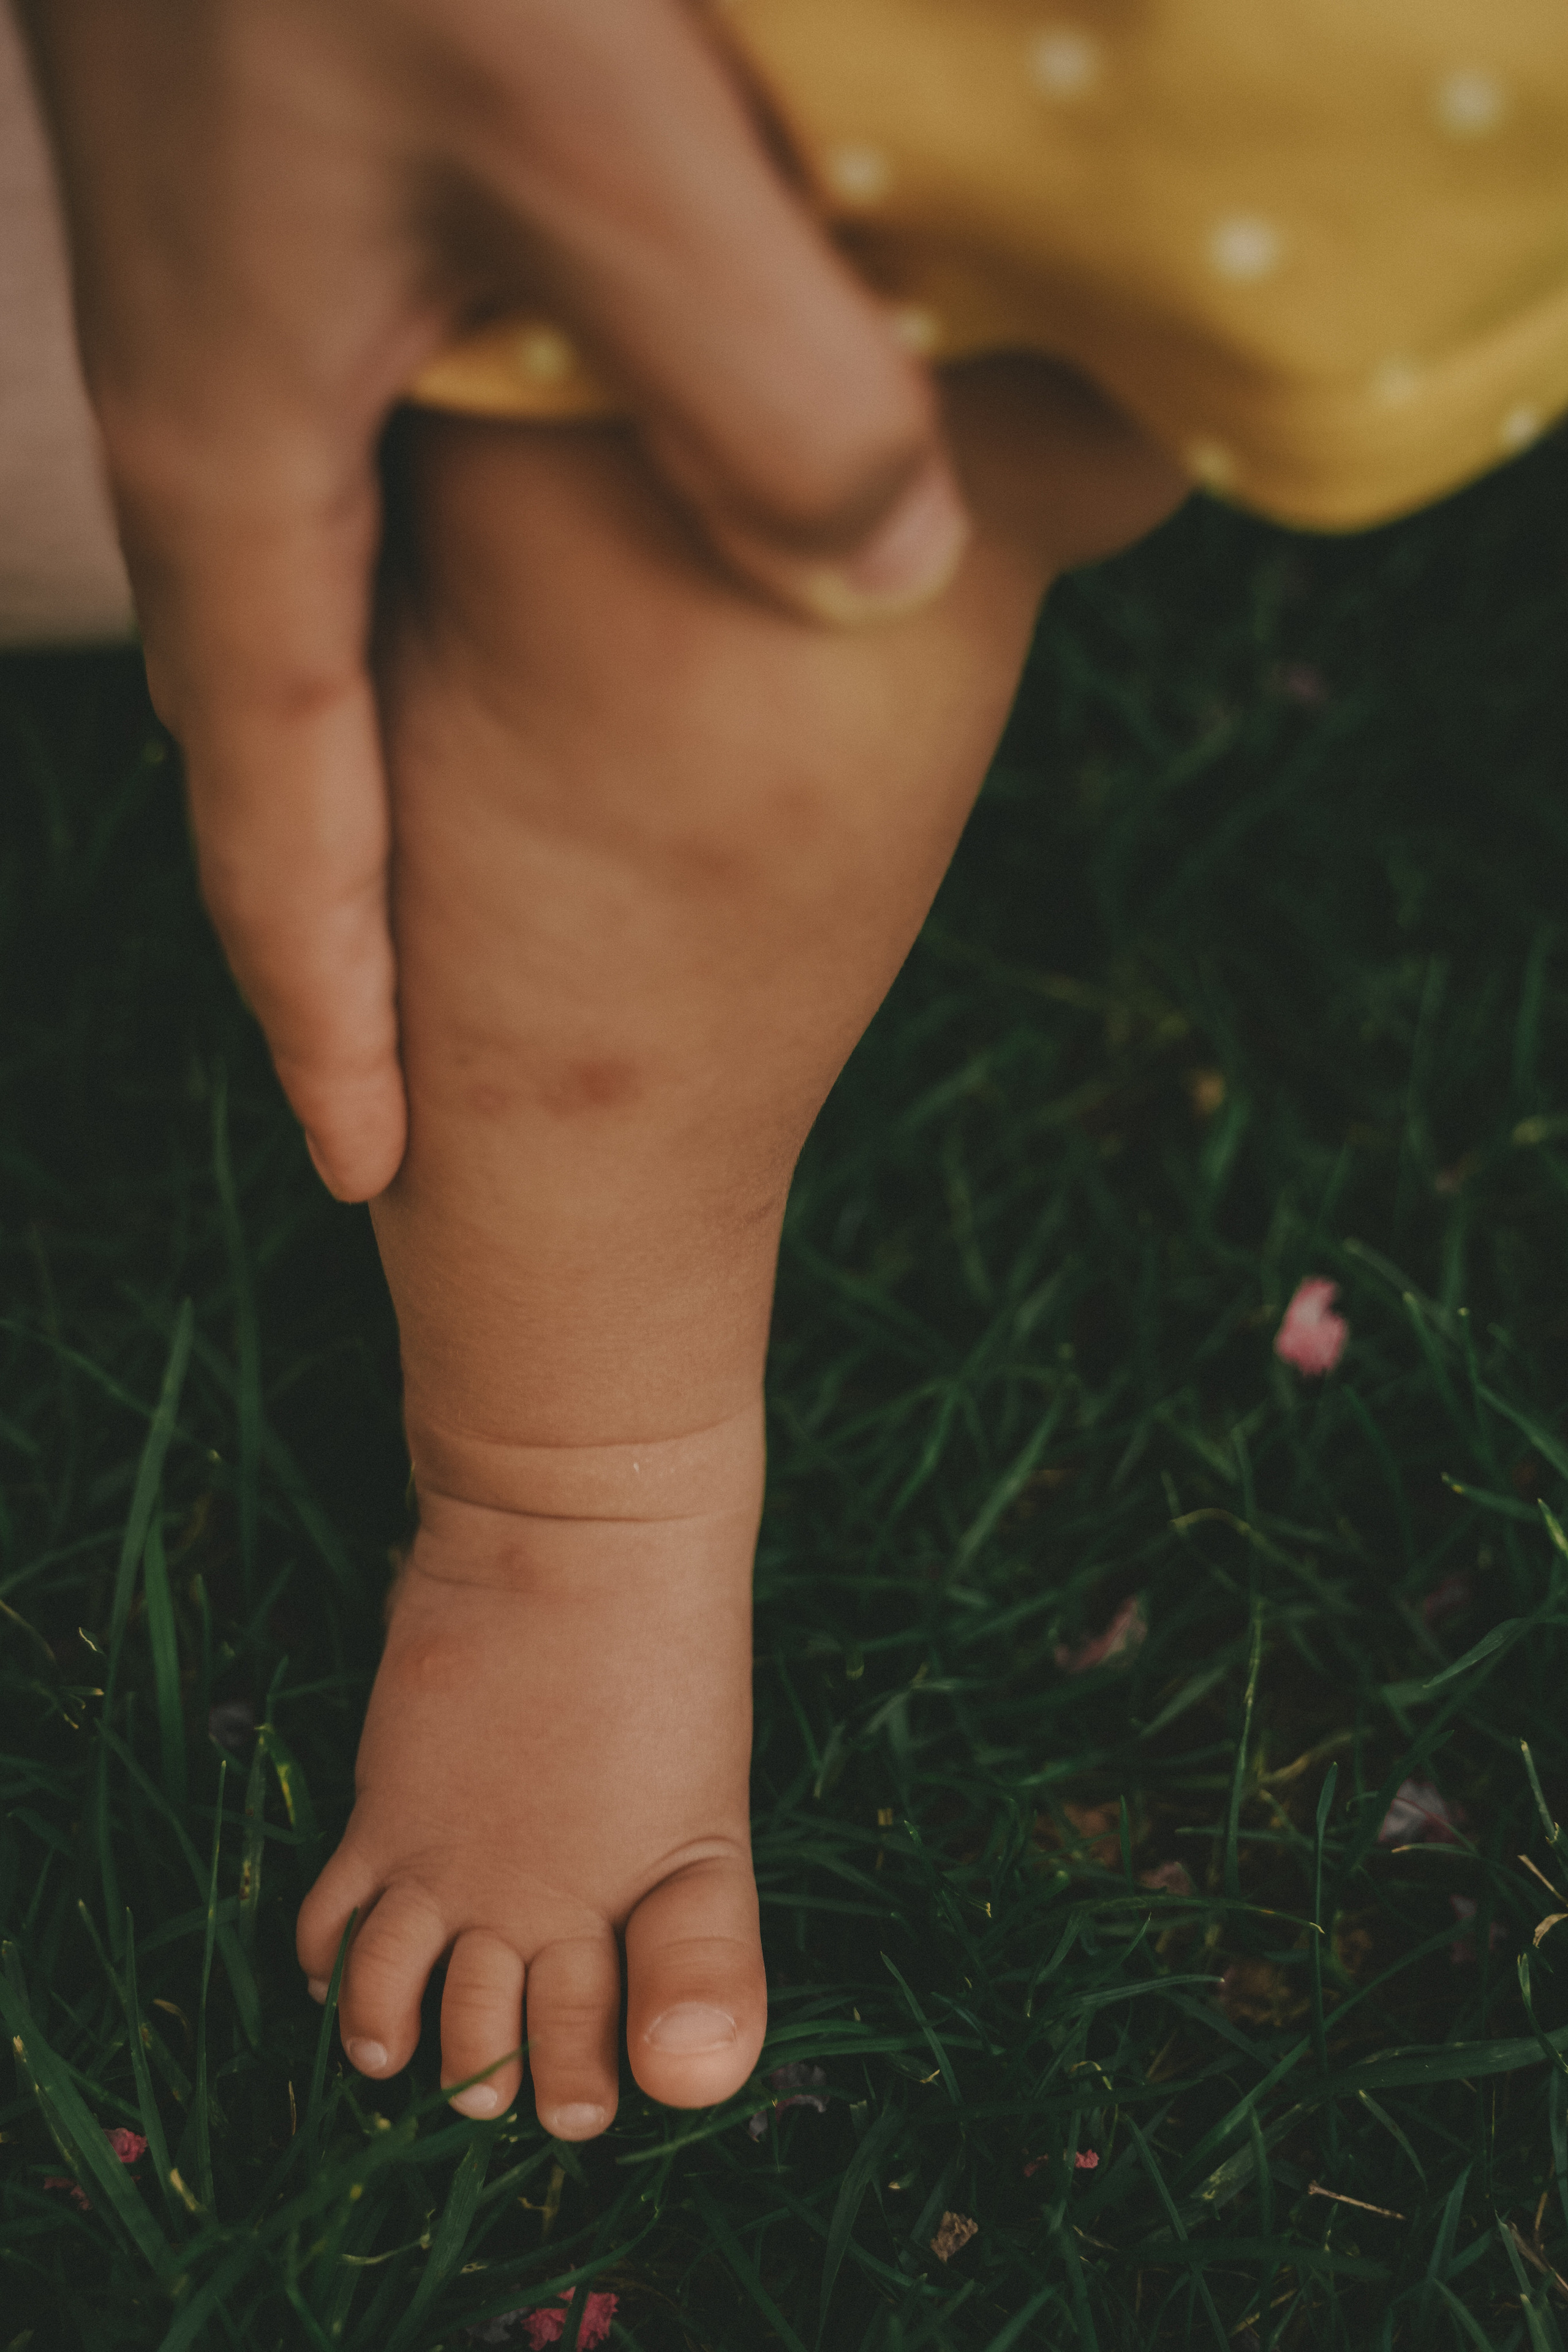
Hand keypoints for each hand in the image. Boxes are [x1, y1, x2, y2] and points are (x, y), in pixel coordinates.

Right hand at [20, 0, 967, 1199]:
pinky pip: (378, 459)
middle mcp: (223, 426)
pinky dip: (448, 555)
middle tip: (407, 1053)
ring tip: (457, 867)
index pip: (279, 828)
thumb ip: (757, 381)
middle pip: (278, 745)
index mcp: (244, 474)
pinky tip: (532, 551)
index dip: (332, 1014)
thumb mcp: (597, 139)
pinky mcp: (307, 209)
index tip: (371, 1168)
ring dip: (387, 747)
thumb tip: (881, 572)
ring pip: (324, 601)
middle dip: (340, 913)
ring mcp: (248, 316)